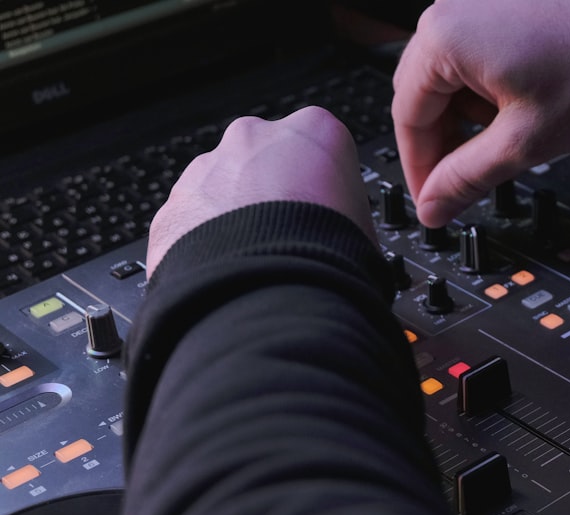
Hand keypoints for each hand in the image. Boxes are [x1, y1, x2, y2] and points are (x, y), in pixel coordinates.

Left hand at [145, 106, 374, 275]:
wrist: (272, 297)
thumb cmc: (329, 258)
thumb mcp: (367, 226)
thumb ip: (345, 212)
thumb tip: (346, 238)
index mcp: (314, 130)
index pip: (322, 146)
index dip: (324, 184)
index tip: (326, 212)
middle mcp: (254, 138)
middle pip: (264, 159)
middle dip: (271, 193)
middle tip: (287, 237)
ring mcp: (206, 171)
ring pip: (221, 190)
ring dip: (234, 221)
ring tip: (256, 264)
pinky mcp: (173, 208)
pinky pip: (190, 225)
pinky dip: (204, 248)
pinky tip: (229, 275)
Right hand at [391, 0, 569, 227]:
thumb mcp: (525, 141)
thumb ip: (468, 178)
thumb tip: (434, 206)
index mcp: (442, 39)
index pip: (406, 117)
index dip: (420, 169)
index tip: (434, 200)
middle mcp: (451, 8)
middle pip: (422, 92)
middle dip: (444, 142)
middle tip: (466, 181)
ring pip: (450, 73)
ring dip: (468, 114)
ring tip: (510, 136)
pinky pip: (475, 49)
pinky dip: (487, 85)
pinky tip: (520, 104)